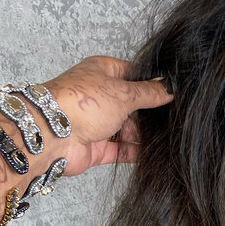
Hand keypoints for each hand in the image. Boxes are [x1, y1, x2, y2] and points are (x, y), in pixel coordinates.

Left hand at [40, 55, 173, 177]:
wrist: (53, 136)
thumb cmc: (81, 104)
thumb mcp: (123, 92)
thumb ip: (148, 93)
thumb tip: (168, 89)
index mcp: (101, 72)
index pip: (131, 73)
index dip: (150, 81)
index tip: (169, 90)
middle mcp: (99, 96)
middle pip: (131, 104)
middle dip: (148, 112)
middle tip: (170, 117)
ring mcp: (97, 122)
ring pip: (127, 128)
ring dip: (143, 134)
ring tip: (166, 137)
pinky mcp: (97, 147)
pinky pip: (121, 150)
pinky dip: (135, 152)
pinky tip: (153, 153)